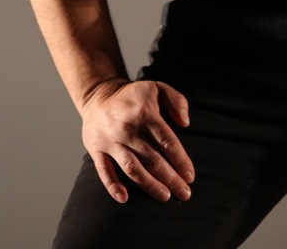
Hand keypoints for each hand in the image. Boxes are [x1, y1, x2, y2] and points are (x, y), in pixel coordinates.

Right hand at [81, 78, 194, 203]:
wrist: (98, 95)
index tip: (190, 175)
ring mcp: (111, 141)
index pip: (167, 141)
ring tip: (165, 196)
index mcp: (145, 113)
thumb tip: (185, 123)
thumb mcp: (158, 88)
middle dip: (171, 179)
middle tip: (184, 193)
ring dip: (150, 185)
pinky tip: (124, 198)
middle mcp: (128, 129)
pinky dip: (113, 185)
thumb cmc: (133, 96)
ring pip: (133, 168)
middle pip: (153, 159)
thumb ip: (177, 101)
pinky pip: (104, 171)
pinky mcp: (97, 150)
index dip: (181, 160)